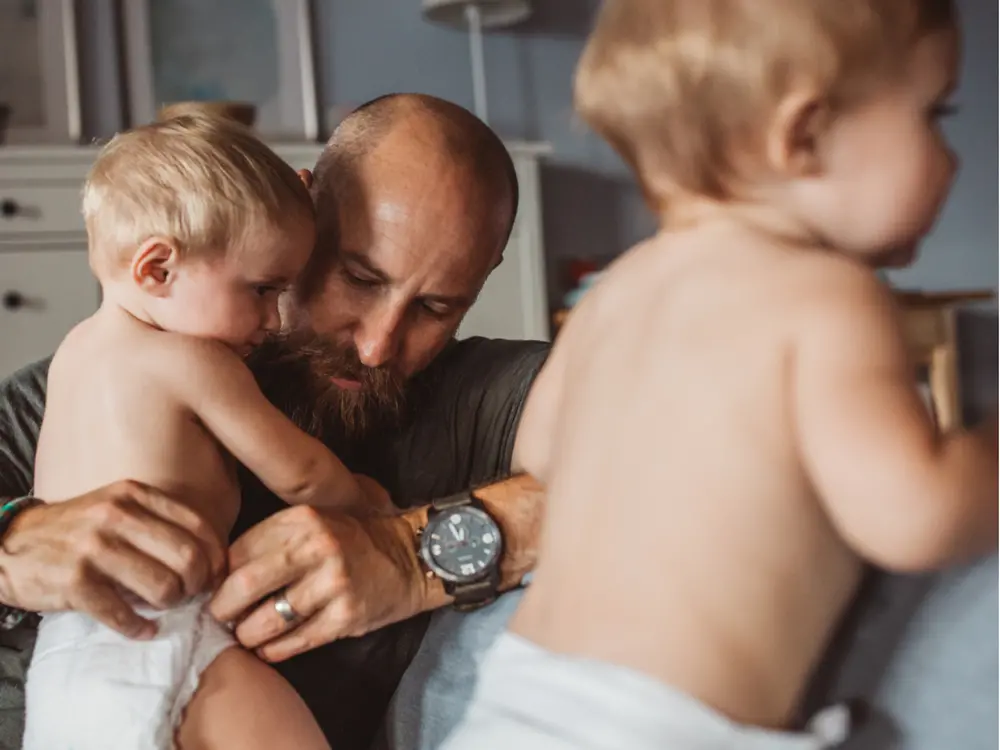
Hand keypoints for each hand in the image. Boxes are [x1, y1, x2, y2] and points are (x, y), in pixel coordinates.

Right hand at [0, 480, 224, 638]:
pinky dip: (139, 627)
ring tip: (165, 607)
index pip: (198, 525)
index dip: (216, 556)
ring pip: (162, 586)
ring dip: (172, 604)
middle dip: (199, 584)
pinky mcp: (74, 582)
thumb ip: (159, 521)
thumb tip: (211, 555)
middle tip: (193, 595)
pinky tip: (143, 628)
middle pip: (187, 558)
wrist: (10, 544)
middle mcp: (117, 516)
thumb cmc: (78, 529)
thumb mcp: (118, 506)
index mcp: (134, 494)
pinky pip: (123, 613)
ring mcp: (94, 548)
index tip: (216, 574)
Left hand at [209, 503, 424, 661]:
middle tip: (223, 618)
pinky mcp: (346, 616)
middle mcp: (316, 547)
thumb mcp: (314, 522)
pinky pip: (296, 642)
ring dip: (248, 635)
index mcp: (302, 519)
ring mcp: (333, 583)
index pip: (238, 552)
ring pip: (267, 621)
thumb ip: (273, 540)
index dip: (221, 577)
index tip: (219, 590)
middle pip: (245, 585)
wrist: (410, 557)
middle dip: (224, 609)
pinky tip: (270, 648)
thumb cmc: (352, 541)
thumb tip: (221, 575)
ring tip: (247, 635)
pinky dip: (275, 651)